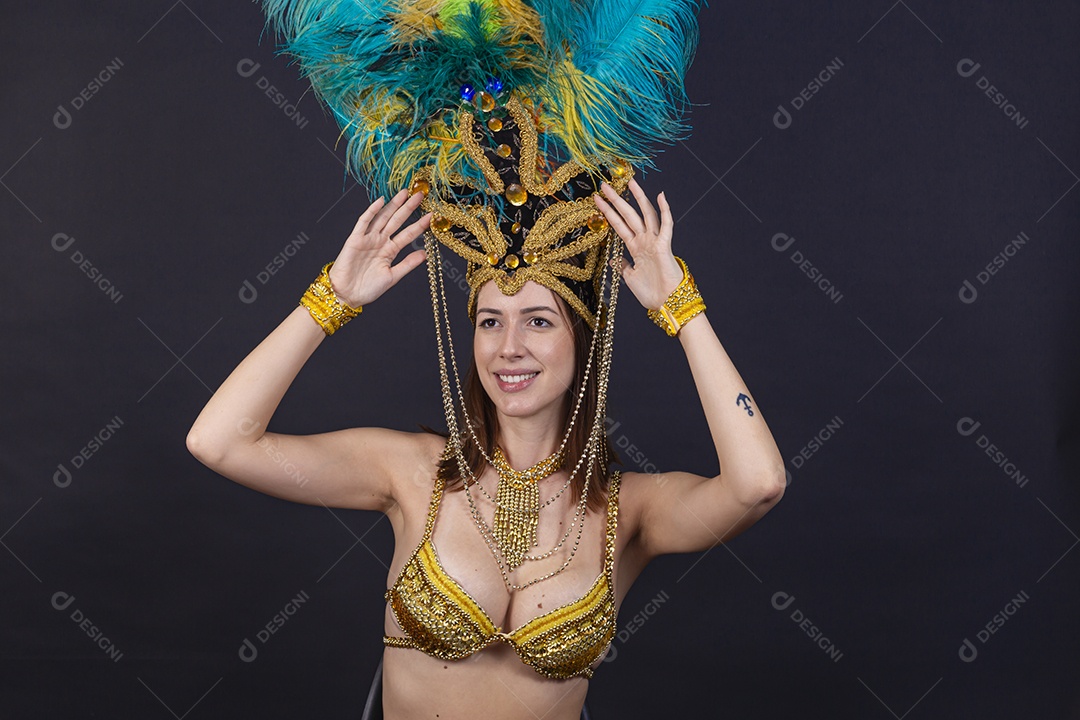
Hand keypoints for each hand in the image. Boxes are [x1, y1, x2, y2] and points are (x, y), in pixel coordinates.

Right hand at [327, 189, 430, 306]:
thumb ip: (408, 264)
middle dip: (408, 208)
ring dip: (393, 205)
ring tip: (404, 193)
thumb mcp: (393, 276)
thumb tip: (425, 254)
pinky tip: (381, 201)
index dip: (419, 225)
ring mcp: (368, 239)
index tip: (431, 216)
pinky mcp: (355, 239)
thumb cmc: (367, 289)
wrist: (347, 295)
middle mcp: (380, 241)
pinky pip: (364, 222)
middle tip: (420, 194)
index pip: (408, 234)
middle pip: (397, 221)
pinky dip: (372, 211)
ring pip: (383, 218)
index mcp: (390, 250)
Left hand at [593, 178, 683, 310]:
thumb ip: (622, 265)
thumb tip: (613, 258)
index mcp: (636, 248)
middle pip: (629, 215)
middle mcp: (644, 241)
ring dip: (638, 198)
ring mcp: (655, 241)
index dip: (608, 212)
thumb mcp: (629, 278)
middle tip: (604, 185)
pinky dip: (664, 210)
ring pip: (646, 214)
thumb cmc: (651, 293)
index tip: (597, 200)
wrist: (665, 303)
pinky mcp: (665, 245)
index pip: (619, 225)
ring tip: (630, 182)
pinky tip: (660, 196)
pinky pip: (666, 225)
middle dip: (616, 200)